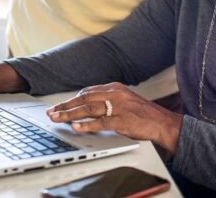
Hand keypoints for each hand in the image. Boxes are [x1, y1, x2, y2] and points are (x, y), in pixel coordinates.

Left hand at [46, 82, 182, 153]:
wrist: (163, 122)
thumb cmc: (143, 114)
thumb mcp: (124, 101)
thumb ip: (107, 101)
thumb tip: (86, 108)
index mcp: (114, 88)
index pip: (87, 92)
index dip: (72, 100)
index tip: (59, 106)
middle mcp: (115, 94)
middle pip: (85, 98)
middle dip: (66, 106)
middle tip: (52, 112)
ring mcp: (119, 107)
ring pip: (89, 109)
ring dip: (71, 114)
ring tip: (58, 119)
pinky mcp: (123, 120)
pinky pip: (102, 122)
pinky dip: (87, 125)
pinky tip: (76, 127)